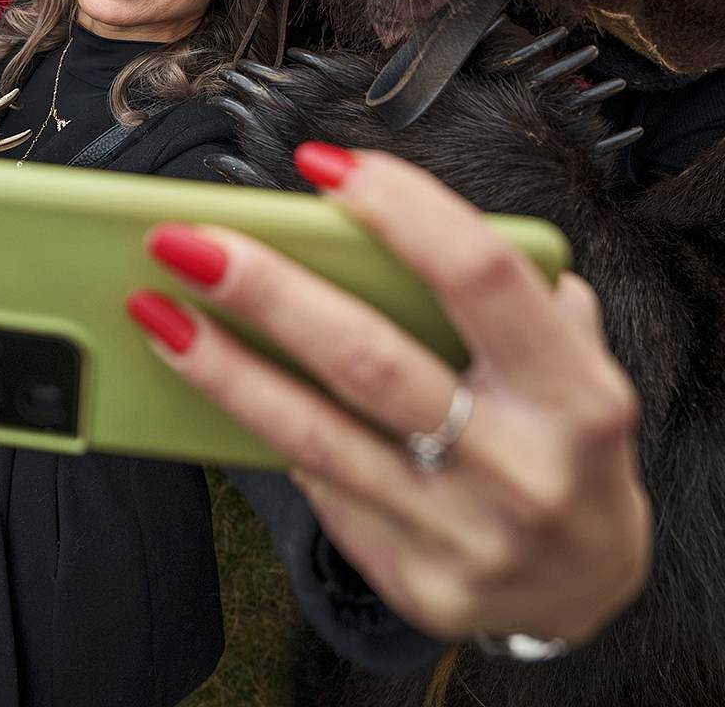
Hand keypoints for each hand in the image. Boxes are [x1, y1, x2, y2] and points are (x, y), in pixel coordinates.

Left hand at [127, 144, 649, 646]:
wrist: (595, 581)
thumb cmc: (562, 437)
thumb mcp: (569, 356)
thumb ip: (509, 291)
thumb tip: (394, 219)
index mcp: (575, 390)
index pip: (477, 275)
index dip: (399, 209)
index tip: (320, 164)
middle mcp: (523, 468)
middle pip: (367, 359)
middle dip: (264, 291)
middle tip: (183, 239)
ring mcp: (468, 537)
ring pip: (314, 435)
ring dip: (222, 366)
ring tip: (154, 309)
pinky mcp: (421, 585)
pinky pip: (321, 492)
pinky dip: (262, 431)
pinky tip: (216, 385)